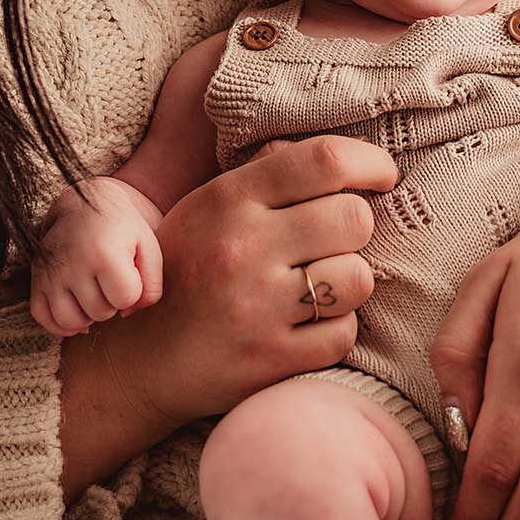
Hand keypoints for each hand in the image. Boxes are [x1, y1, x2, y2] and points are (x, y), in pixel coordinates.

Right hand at [31, 177, 164, 333]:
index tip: (130, 271)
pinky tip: (77, 311)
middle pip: (101, 313)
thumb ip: (152, 285)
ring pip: (71, 322)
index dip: (134, 290)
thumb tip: (127, 313)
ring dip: (89, 316)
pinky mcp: (37, 278)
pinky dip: (60, 324)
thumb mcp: (149, 247)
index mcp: (104, 253)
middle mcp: (73, 264)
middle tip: (112, 280)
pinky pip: (42, 317)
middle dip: (112, 301)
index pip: (126, 299)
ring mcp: (51, 273)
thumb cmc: (123, 228)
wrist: (86, 203)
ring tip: (96, 295)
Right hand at [57, 136, 399, 496]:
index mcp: (230, 199)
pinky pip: (344, 333)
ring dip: (349, 281)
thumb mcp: (208, 207)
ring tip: (319, 284)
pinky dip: (334, 329)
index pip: (325, 160)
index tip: (382, 176)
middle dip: (356, 229)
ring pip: (359, 279)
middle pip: (355, 219)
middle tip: (336, 240)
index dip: (371, 163)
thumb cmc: (185, 270)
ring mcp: (257, 308)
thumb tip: (339, 159)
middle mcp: (243, 248)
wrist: (137, 360)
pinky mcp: (271, 360)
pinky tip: (305, 324)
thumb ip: (267, 174)